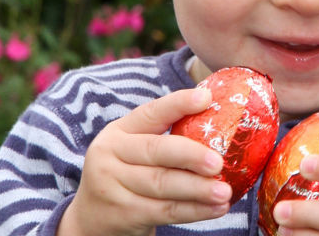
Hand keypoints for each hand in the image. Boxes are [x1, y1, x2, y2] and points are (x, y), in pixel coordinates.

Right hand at [57, 89, 232, 235]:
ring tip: (225, 191)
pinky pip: (165, 211)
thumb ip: (165, 137)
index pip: (150, 113)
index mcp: (119, 131)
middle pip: (156, 151)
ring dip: (199, 189)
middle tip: (218, 162)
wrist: (93, 218)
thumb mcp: (134, 150)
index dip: (178, 104)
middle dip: (191, 155)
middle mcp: (110, 154)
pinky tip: (216, 208)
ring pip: (163, 184)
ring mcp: (112, 185)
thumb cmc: (128, 175)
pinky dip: (195, 211)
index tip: (206, 98)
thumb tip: (219, 121)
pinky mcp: (122, 214)